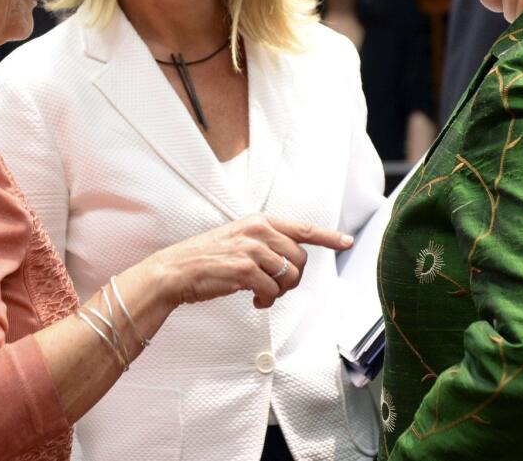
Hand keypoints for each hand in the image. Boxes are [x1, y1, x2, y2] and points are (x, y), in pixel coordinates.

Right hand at [151, 213, 353, 309]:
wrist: (175, 271)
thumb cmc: (207, 259)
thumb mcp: (239, 239)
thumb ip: (265, 243)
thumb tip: (292, 260)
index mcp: (259, 221)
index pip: (302, 228)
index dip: (328, 237)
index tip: (347, 242)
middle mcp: (258, 231)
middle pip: (300, 258)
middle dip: (293, 278)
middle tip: (275, 287)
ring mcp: (251, 249)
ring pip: (290, 276)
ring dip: (280, 292)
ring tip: (262, 295)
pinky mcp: (244, 269)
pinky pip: (273, 291)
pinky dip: (267, 301)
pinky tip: (254, 301)